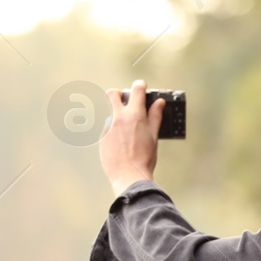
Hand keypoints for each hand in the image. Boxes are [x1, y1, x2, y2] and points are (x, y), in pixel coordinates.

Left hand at [100, 80, 162, 195]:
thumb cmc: (143, 158)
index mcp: (134, 116)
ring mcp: (107, 126)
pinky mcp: (101, 135)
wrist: (128, 174)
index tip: (141, 86)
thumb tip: (159, 104)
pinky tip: (120, 139)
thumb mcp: (154, 136)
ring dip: (115, 112)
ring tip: (125, 125)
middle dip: (119, 93)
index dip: (140, 86)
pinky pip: (106, 125)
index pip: (136, 91)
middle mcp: (118, 117)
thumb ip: (155, 117)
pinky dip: (113, 127)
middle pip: (112, 93)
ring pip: (108, 110)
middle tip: (126, 100)